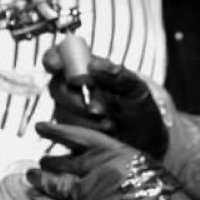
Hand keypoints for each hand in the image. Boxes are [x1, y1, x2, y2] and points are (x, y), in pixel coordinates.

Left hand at [25, 121, 199, 199]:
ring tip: (32, 179)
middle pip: (65, 164)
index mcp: (121, 155)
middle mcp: (102, 172)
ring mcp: (90, 198)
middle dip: (49, 164)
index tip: (42, 128)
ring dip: (41, 183)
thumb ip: (124, 170)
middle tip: (39, 163)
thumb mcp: (152, 175)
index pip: (83, 139)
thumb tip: (105, 174)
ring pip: (55, 186)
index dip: (59, 132)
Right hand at [42, 47, 171, 158]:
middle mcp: (74, 89)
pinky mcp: (69, 134)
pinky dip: (84, 134)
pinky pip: (64, 134)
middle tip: (98, 111)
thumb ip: (117, 75)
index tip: (56, 65)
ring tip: (110, 126)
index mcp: (87, 70)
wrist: (147, 142)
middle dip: (75, 100)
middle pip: (57, 87)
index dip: (52, 59)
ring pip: (61, 113)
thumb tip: (92, 65)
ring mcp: (69, 112)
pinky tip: (103, 136)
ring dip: (84, 121)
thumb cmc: (140, 109)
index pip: (59, 57)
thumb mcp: (136, 89)